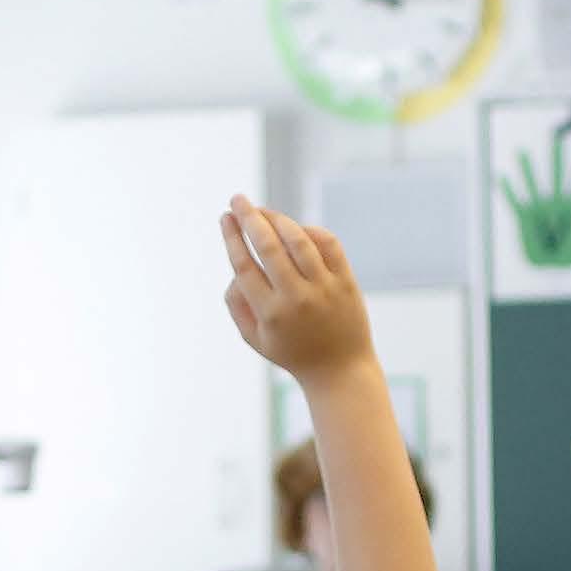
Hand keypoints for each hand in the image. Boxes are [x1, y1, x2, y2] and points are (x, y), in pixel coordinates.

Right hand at [220, 196, 371, 378]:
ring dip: (277, 218)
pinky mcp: (346, 282)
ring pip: (298, 240)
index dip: (232, 237)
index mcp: (270, 314)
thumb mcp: (255, 339)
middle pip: (268, 246)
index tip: (224, 218)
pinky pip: (328, 244)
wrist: (340, 371)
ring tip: (263, 210)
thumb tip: (234, 269)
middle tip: (238, 199)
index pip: (244, 266)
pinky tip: (296, 228)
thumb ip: (237, 305)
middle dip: (249, 217)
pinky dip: (310, 230)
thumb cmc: (292, 352)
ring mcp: (324, 288)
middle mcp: (297, 298)